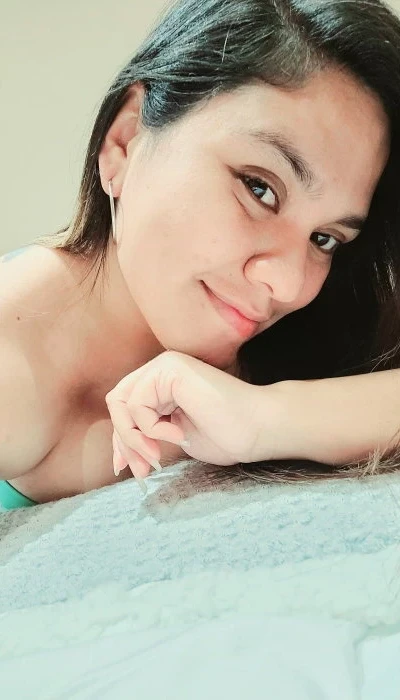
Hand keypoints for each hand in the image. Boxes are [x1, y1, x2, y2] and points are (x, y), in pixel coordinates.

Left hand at [105, 350, 279, 487]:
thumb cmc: (226, 435)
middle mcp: (161, 368)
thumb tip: (118, 457)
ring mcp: (165, 365)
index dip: (121, 439)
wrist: (257, 428)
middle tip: (141, 469)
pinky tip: (180, 435)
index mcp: (162, 382)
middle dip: (124, 441)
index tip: (129, 469)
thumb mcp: (174, 437)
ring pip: (121, 403)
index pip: (124, 407)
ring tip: (159, 455)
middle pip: (116, 402)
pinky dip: (151, 428)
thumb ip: (147, 437)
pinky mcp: (170, 368)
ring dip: (134, 438)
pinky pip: (138, 404)